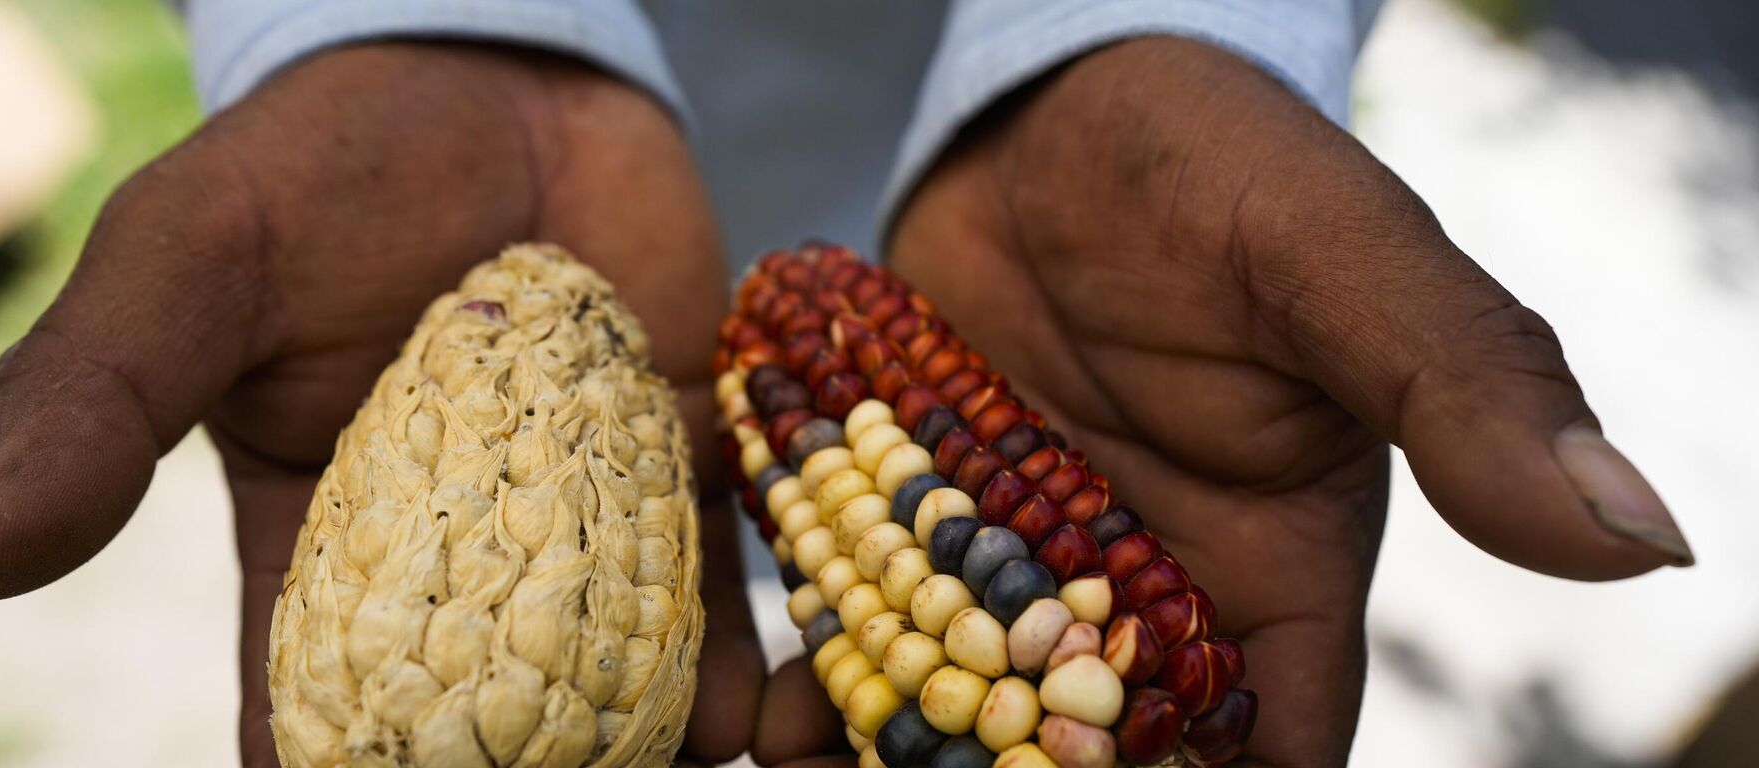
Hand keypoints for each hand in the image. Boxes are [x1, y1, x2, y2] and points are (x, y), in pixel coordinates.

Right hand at [0, 43, 761, 766]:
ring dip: (666, 742)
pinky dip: (758, 648)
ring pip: (626, 675)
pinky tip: (781, 702)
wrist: (498, 69)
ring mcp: (583, 519)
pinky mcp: (685, 464)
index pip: (319, 714)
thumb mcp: (195, 265)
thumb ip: (95, 403)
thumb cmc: (323, 163)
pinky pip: (727, 581)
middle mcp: (460, 559)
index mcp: (319, 547)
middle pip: (493, 723)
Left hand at [757, 38, 1691, 766]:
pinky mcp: (912, 515)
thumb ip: (1463, 385)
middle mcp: (1141, 589)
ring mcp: (1016, 560)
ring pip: (967, 712)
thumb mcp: (1338, 259)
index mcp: (1275, 570)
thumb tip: (1642, 539)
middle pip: (1095, 757)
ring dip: (905, 758)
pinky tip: (767, 715)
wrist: (1054, 106)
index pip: (1267, 746)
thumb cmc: (1216, 166)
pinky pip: (865, 623)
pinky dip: (824, 676)